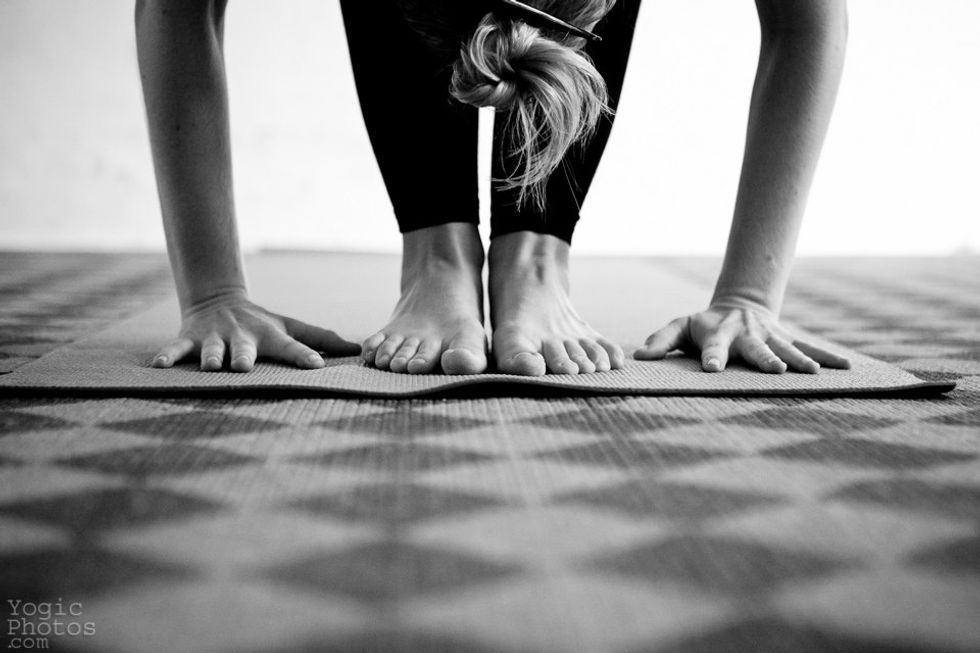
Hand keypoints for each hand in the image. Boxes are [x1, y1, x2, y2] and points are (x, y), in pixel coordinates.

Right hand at [151, 293, 359, 371]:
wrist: (218, 301)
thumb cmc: (262, 323)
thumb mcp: (290, 327)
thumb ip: (322, 338)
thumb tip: (359, 348)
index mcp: (269, 336)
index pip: (291, 346)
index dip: (304, 355)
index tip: (318, 366)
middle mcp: (242, 337)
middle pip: (245, 349)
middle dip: (244, 358)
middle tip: (244, 367)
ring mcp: (215, 339)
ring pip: (212, 350)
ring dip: (211, 358)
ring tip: (211, 368)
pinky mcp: (189, 340)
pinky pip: (176, 350)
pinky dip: (167, 357)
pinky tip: (158, 367)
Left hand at [634, 303, 849, 373]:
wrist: (740, 305)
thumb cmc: (704, 325)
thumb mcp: (680, 327)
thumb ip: (662, 340)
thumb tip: (639, 355)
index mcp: (718, 334)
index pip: (713, 348)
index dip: (712, 358)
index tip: (712, 370)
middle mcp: (747, 335)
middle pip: (756, 349)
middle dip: (765, 360)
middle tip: (776, 371)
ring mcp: (771, 337)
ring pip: (786, 350)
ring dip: (801, 361)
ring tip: (813, 374)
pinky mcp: (788, 340)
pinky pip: (811, 348)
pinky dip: (828, 358)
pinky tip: (847, 369)